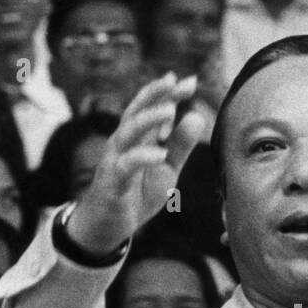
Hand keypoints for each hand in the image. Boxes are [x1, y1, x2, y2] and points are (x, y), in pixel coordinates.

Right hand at [66, 72, 210, 255]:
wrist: (109, 226)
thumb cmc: (137, 193)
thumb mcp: (166, 168)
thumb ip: (181, 145)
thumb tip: (198, 116)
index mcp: (138, 136)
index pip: (151, 108)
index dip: (168, 93)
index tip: (189, 81)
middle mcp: (123, 141)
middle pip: (137, 110)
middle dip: (156, 95)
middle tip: (176, 83)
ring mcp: (115, 159)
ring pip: (129, 132)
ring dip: (149, 119)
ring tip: (170, 110)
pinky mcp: (113, 180)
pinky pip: (127, 165)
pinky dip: (143, 157)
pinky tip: (161, 154)